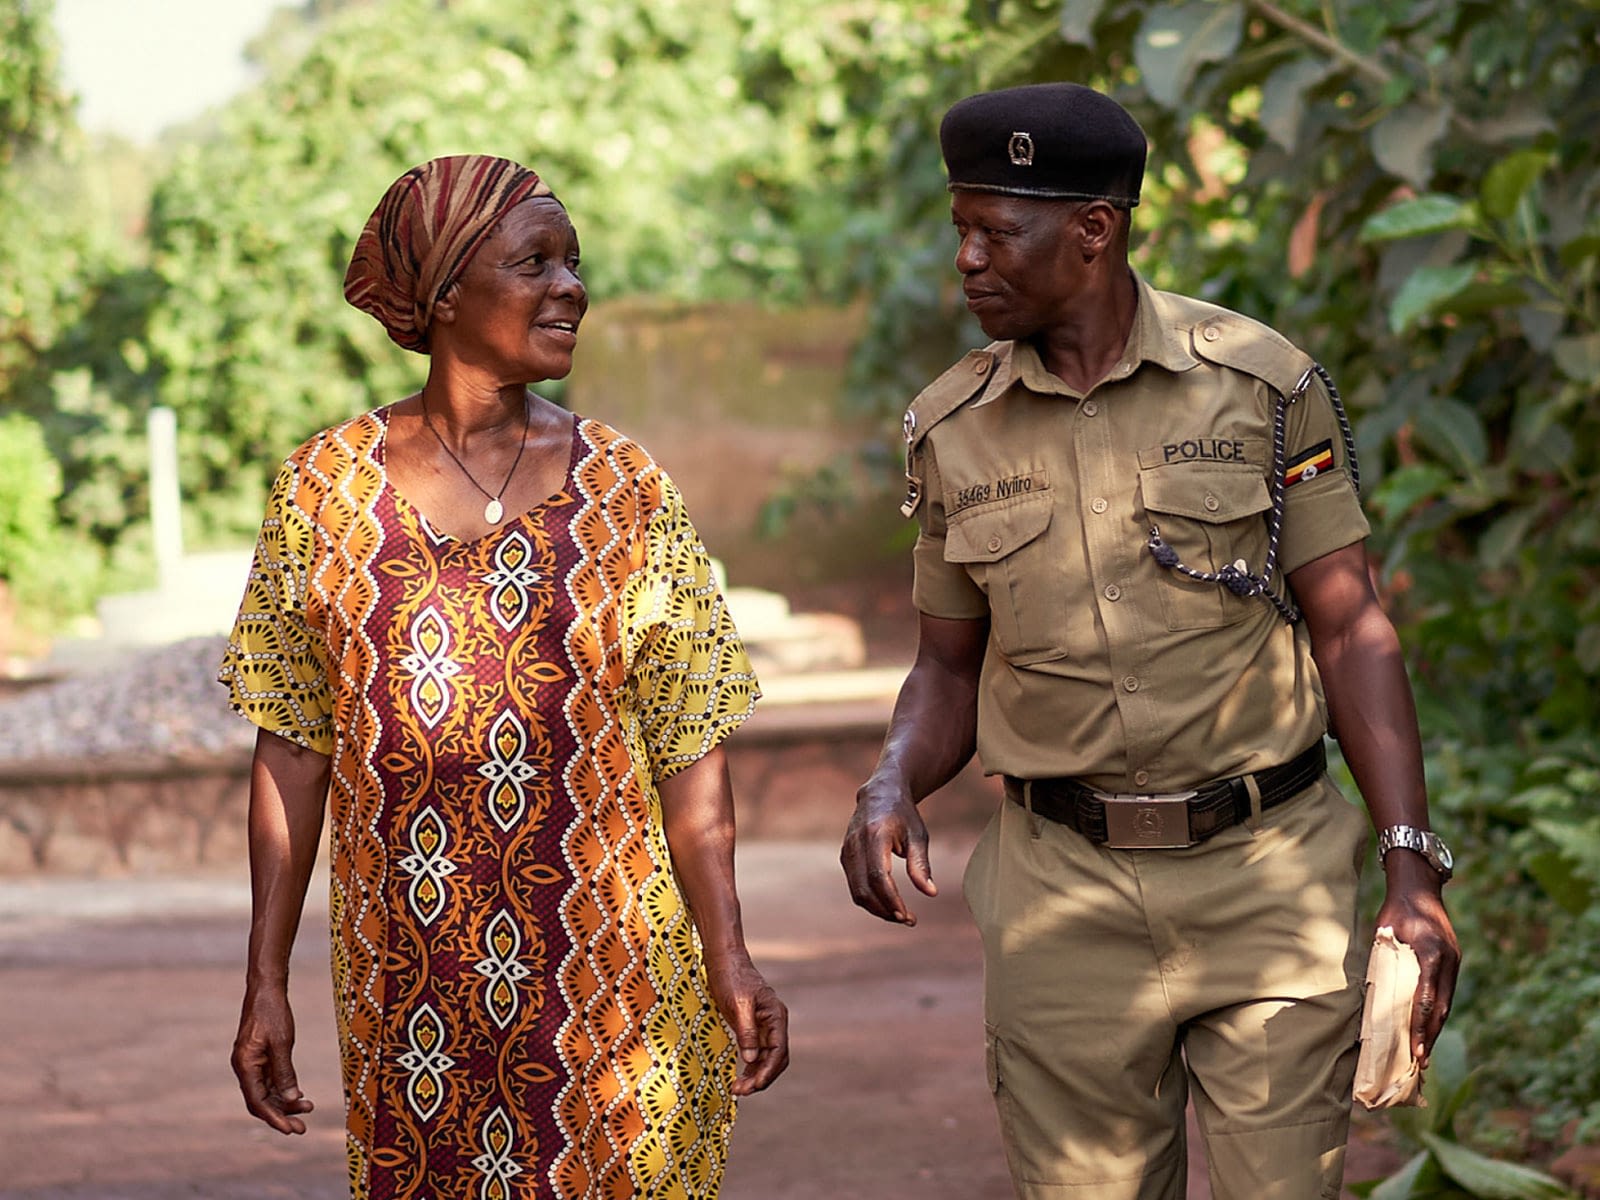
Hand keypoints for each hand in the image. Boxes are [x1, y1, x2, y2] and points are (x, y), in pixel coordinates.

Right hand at [232, 984, 313, 1133]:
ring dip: (285, 1103)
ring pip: (266, 1092)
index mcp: (245, 1066)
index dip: (274, 1118)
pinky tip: (299, 1096)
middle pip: (261, 1101)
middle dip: (281, 1116)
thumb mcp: (282, 1043)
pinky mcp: (259, 1057)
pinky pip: (269, 1081)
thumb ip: (285, 1072)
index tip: (291, 1130)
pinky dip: (283, 1090)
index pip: (257, 1102)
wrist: (266, 989)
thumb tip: (291, 1100)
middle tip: (303, 1128)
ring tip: (308, 1109)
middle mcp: (245, 1068)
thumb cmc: (273, 1013)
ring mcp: (251, 1063)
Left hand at [705, 952, 788, 1095]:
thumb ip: (746, 1032)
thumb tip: (751, 1059)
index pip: (778, 1051)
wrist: (723, 960)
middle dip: (762, 1077)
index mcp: (776, 1016)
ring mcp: (764, 1026)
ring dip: (755, 1075)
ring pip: (766, 1058)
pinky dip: (750, 1066)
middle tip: (741, 1091)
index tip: (754, 1086)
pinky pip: (756, 1053)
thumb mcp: (738, 1004)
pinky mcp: (752, 1027)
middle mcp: (774, 1023)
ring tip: (737, 1089)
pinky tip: (739, 1076)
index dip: (768, 1071)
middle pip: (776, 1058)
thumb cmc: (731, 978)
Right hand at [841, 782, 937, 925]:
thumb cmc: (903, 815)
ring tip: (902, 915)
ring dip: (878, 909)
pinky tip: (889, 904)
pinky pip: (855, 886)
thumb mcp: (917, 836)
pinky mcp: (845, 858)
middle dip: (884, 910)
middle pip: (864, 888)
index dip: (890, 899)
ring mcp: (847, 851)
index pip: (878, 876)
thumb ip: (921, 865)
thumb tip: (930, 893)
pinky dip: (871, 900)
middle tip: (908, 919)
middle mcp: (855, 843)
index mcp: (874, 835)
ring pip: (857, 891)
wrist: (880, 794)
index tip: (906, 915)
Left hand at [1375, 851, 1460, 1065]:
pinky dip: (1438, 1011)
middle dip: (1431, 1036)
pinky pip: (1447, 992)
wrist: (1420, 887)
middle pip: (1440, 1007)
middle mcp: (1449, 960)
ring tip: (1426, 1053)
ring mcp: (1455, 961)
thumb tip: (1373, 996)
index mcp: (1431, 953)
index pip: (1425, 999)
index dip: (1420, 1027)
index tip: (1415, 1050)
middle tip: (1421, 1062)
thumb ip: (1383, 962)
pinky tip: (1431, 1027)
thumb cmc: (1395, 909)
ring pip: (1447, 1002)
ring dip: (1436, 1028)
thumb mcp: (1383, 932)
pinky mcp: (1454, 961)